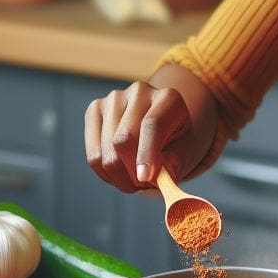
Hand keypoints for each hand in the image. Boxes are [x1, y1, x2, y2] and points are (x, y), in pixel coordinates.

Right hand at [84, 82, 200, 193]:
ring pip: (106, 152)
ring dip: (120, 177)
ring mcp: (114, 98)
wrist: (159, 126)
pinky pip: (93, 155)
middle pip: (124, 140)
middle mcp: (140, 92)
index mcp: (168, 98)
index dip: (146, 154)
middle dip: (132, 173)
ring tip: (134, 180)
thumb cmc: (174, 141)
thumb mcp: (184, 152)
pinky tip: (119, 174)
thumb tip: (158, 180)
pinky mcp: (95, 109)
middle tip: (143, 186)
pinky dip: (105, 174)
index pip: (152, 125)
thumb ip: (174, 164)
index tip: (145, 179)